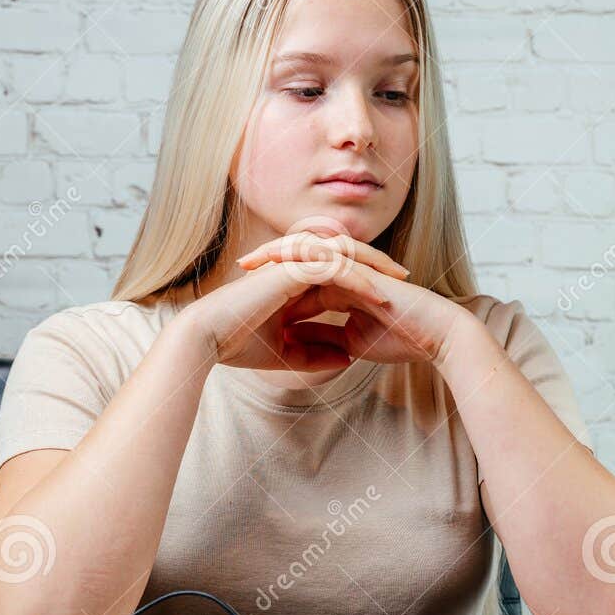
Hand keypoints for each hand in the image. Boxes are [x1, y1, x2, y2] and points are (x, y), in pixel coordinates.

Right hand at [176, 245, 400, 371]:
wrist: (207, 339)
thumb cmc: (238, 345)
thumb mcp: (287, 355)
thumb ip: (317, 354)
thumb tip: (349, 358)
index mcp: (293, 282)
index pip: (338, 274)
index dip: (366, 283)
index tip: (393, 300)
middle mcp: (294, 267)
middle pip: (346, 257)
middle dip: (378, 266)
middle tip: (407, 281)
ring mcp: (292, 265)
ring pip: (344, 255)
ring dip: (373, 267)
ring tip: (400, 282)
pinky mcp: (290, 269)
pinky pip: (332, 268)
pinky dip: (357, 279)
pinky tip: (377, 294)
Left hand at [235, 228, 471, 365]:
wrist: (435, 335)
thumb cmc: (401, 339)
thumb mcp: (349, 344)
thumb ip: (324, 339)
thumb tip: (295, 341)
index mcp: (340, 289)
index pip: (300, 283)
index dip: (272, 286)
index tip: (244, 294)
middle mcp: (344, 273)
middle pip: (299, 260)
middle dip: (268, 264)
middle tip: (239, 268)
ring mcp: (354, 266)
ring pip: (309, 251)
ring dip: (279, 253)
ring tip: (252, 259)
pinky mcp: (363, 266)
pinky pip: (328, 254)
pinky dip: (304, 255)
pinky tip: (282, 259)